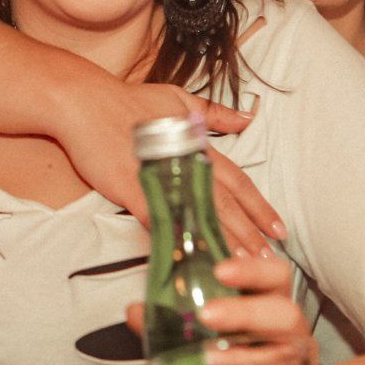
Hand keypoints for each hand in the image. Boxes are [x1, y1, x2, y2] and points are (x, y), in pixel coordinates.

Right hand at [48, 78, 284, 255]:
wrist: (85, 102)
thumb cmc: (130, 99)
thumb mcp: (178, 98)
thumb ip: (214, 112)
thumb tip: (247, 117)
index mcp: (199, 147)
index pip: (238, 183)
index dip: (259, 208)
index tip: (279, 229)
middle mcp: (186, 166)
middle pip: (225, 206)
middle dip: (249, 234)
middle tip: (270, 260)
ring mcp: (161, 180)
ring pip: (198, 217)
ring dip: (220, 242)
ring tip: (241, 266)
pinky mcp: (133, 191)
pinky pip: (158, 222)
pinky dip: (174, 240)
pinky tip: (188, 259)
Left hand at [126, 256, 338, 364]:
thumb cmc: (250, 355)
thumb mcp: (221, 332)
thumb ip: (178, 320)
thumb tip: (136, 312)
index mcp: (273, 305)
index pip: (276, 276)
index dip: (253, 269)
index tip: (220, 270)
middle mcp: (289, 334)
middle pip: (285, 315)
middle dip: (247, 313)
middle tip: (207, 315)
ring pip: (280, 360)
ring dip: (244, 360)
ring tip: (210, 363)